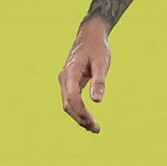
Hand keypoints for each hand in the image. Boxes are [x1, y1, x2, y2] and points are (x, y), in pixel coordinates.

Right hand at [59, 18, 111, 132]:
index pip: (71, 97)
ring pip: (68, 105)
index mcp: (71, 72)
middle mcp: (64, 78)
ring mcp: (65, 81)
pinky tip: (89, 120)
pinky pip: (71, 101)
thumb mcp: (101, 63)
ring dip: (79, 118)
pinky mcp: (70, 84)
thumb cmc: (97, 48)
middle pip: (68, 104)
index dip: (80, 111)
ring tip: (95, 128)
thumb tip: (97, 101)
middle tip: (96, 129)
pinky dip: (79, 112)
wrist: (90, 36)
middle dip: (80, 118)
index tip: (92, 120)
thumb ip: (99, 81)